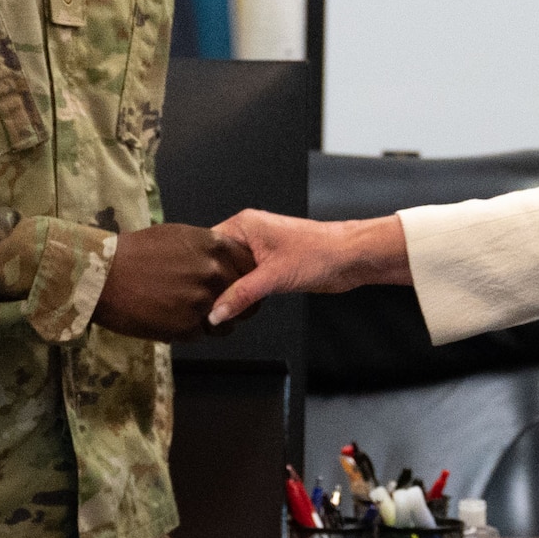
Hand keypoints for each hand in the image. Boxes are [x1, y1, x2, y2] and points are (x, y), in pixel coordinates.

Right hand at [92, 223, 253, 341]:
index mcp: (215, 246)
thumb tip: (223, 260)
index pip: (250, 264)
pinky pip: (204, 333)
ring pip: (228, 319)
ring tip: (194, 314)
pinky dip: (192, 330)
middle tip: (219, 304)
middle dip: (235, 301)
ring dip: (217, 320)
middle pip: (244, 294)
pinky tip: (174, 319)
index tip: (239, 283)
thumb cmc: (136, 251)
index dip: (245, 275)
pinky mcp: (187, 327)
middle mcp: (214, 273)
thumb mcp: (178, 236)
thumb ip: (207, 249)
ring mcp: (203, 301)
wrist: (104, 276)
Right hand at [207, 211, 409, 325]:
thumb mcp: (273, 276)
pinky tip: (236, 305)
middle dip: (211, 281)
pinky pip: (246, 279)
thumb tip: (215, 312)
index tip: (187, 287)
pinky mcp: (271, 265)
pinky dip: (241, 292)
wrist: (351, 258)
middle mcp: (250, 234)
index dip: (197, 266)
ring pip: (232, 272)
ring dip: (227, 288)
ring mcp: (261, 250)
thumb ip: (240, 295)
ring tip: (215, 306)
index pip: (207, 244)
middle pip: (217, 260)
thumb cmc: (321, 252)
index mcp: (245, 225)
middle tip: (200, 302)